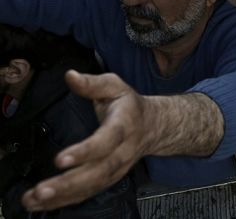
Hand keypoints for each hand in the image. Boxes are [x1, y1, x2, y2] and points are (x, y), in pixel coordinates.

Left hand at [22, 71, 148, 211]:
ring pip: (93, 186)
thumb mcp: (115, 86)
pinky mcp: (110, 178)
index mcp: (125, 125)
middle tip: (42, 189)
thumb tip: (71, 76)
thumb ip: (92, 83)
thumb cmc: (130, 105)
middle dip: (70, 182)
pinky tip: (44, 203)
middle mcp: (123, 150)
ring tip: (36, 199)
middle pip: (99, 171)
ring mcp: (118, 168)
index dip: (85, 151)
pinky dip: (65, 200)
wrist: (155, 126)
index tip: (61, 159)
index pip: (107, 140)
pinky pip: (89, 192)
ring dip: (64, 195)